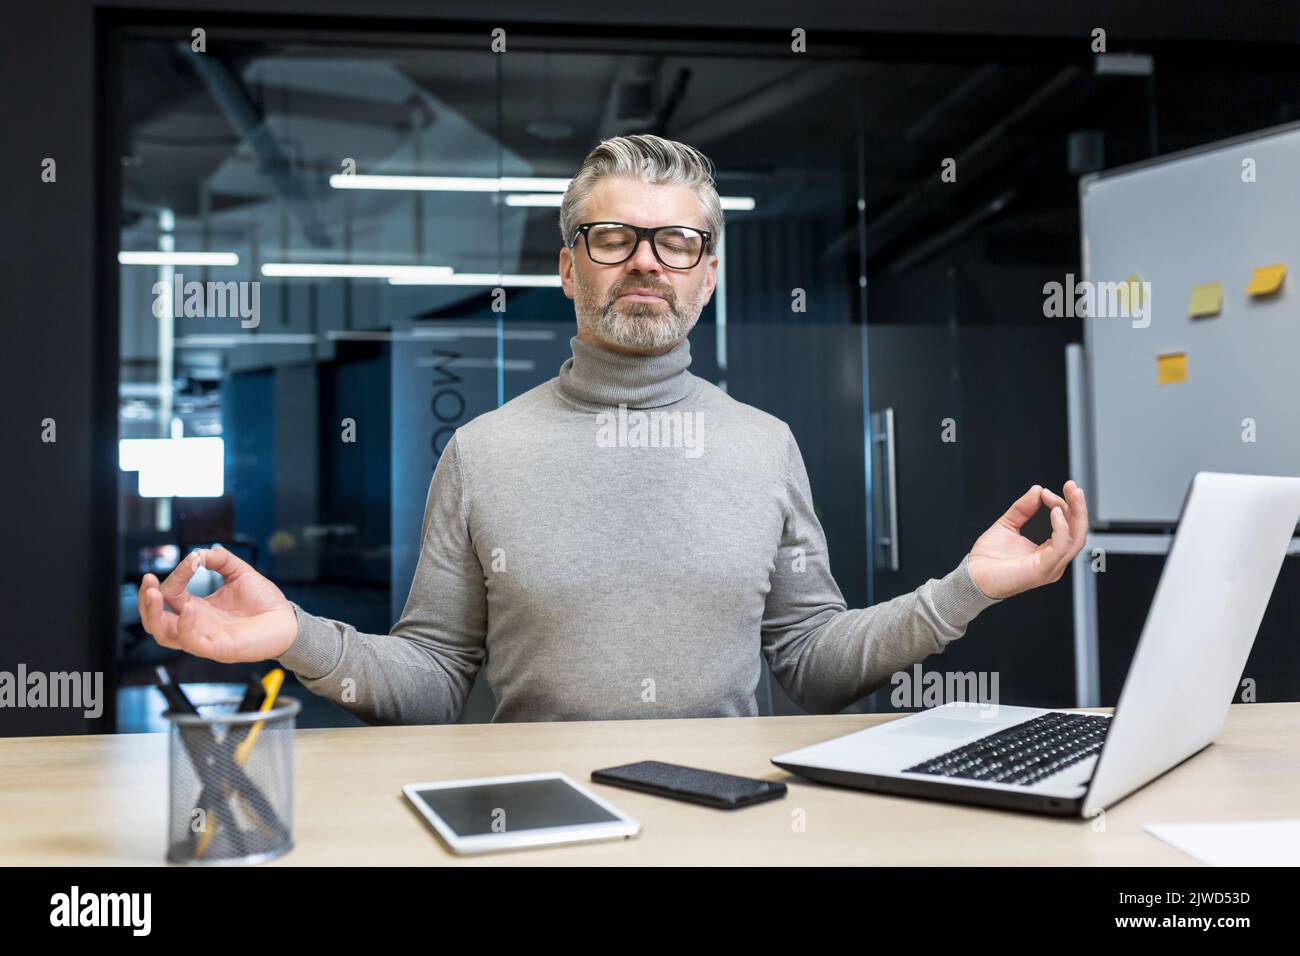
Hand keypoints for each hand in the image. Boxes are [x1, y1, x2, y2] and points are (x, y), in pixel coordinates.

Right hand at [138, 546, 297, 662]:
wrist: (287, 621)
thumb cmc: (265, 602)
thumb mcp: (240, 572)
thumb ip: (221, 559)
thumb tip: (201, 553)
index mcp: (198, 608)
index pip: (172, 594)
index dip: (176, 576)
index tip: (192, 561)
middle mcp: (197, 625)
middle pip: (155, 621)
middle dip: (146, 602)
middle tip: (148, 582)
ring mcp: (205, 638)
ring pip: (164, 636)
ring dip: (154, 615)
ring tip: (157, 594)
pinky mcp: (217, 648)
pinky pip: (191, 643)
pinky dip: (184, 627)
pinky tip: (189, 608)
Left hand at [966, 480, 1088, 599]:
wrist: (972, 576)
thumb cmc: (987, 558)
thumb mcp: (1007, 525)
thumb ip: (1022, 509)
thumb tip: (1037, 489)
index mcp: (1048, 552)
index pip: (1068, 527)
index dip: (1062, 505)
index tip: (1047, 491)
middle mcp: (1054, 561)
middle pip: (1078, 532)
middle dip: (1079, 506)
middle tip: (1073, 486)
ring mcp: (1050, 567)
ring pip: (1076, 539)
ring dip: (1075, 513)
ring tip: (1069, 494)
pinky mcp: (1042, 570)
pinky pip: (1061, 547)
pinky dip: (1061, 528)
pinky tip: (1056, 512)